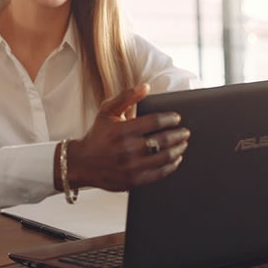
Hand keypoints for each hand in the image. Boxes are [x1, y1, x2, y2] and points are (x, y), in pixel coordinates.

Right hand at [63, 84, 189, 191]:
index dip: (170, 119)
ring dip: (178, 149)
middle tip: (185, 132)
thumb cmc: (98, 135)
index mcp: (122, 130)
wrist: (82, 163)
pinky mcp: (133, 181)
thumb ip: (126, 97)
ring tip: (183, 144)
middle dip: (178, 135)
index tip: (177, 118)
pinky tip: (176, 159)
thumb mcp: (107, 111)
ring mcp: (131, 167)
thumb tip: (145, 86)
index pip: (154, 122)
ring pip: (164, 157)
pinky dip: (171, 166)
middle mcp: (127, 149)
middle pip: (163, 140)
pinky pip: (159, 174)